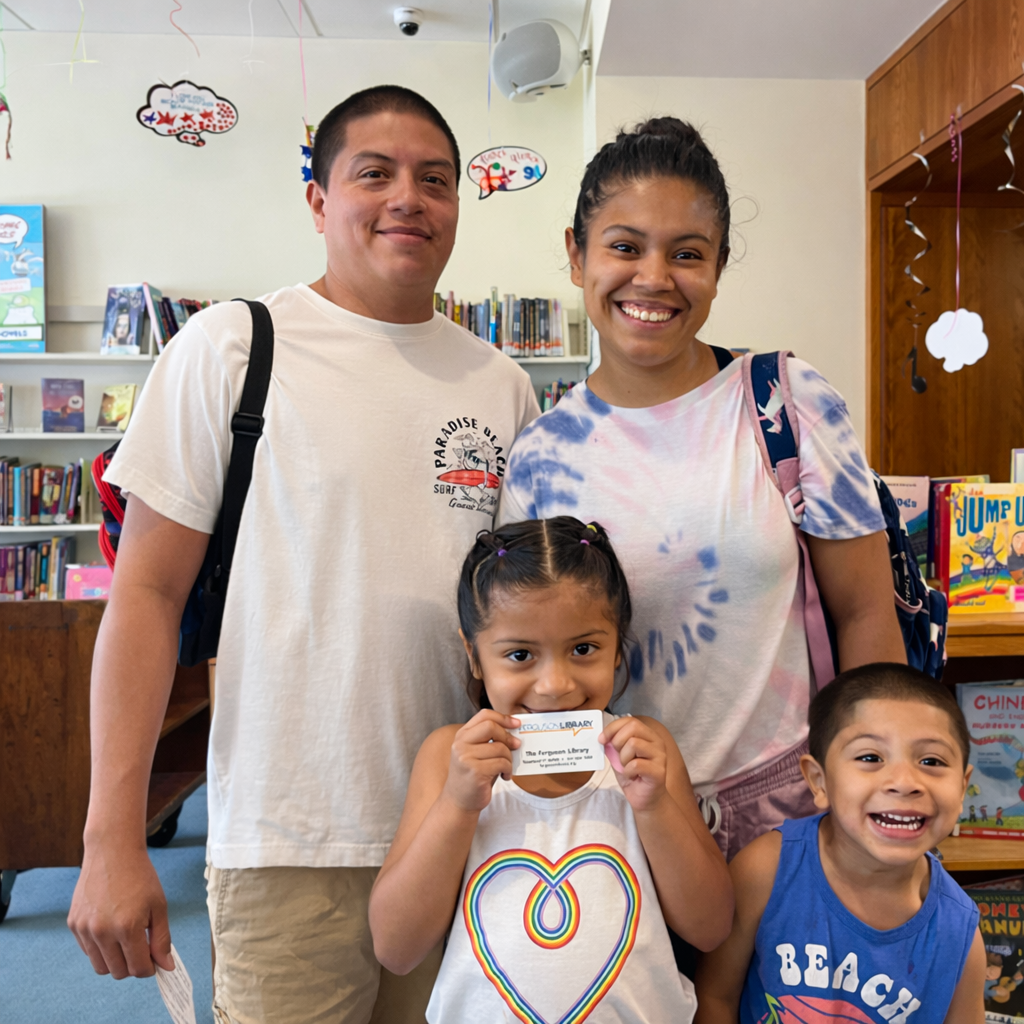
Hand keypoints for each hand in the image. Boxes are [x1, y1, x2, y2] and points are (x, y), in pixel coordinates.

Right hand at [68, 839, 172, 978]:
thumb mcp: (159, 905)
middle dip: (132, 966)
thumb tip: (166, 966)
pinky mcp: (73, 924)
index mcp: (127, 927)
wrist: (112, 852)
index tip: (153, 960)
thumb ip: (162, 939)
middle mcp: (102, 931)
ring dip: (115, 960)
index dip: (149, 968)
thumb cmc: (139, 876)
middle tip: (141, 948)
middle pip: (118, 972)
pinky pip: (87, 951)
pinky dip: (100, 948)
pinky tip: (111, 928)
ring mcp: (84, 929)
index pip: (138, 968)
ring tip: (126, 938)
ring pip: (100, 966)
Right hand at [443, 710, 519, 813]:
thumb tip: (514, 729)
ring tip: (507, 767)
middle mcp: (461, 744)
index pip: (484, 715)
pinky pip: (501, 763)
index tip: (516, 723)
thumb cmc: (473, 776)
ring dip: (509, 758)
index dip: (503, 717)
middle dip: (507, 736)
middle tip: (516, 745)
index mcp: (462, 736)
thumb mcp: (477, 753)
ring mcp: (466, 757)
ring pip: (500, 748)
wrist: (459, 802)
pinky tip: (505, 776)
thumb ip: (490, 740)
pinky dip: (508, 769)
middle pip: (491, 726)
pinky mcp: (475, 771)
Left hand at [600, 716, 668, 811]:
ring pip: (634, 744)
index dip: (612, 727)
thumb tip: (602, 735)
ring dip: (623, 758)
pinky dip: (627, 771)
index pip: (630, 720)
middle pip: (633, 727)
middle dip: (618, 741)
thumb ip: (614, 743)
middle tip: (618, 757)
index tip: (602, 739)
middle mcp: (657, 742)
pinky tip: (632, 777)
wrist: (646, 799)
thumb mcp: (619, 755)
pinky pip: (636, 764)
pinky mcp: (659, 771)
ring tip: (627, 768)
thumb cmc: (633, 775)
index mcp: (648, 735)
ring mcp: (660, 756)